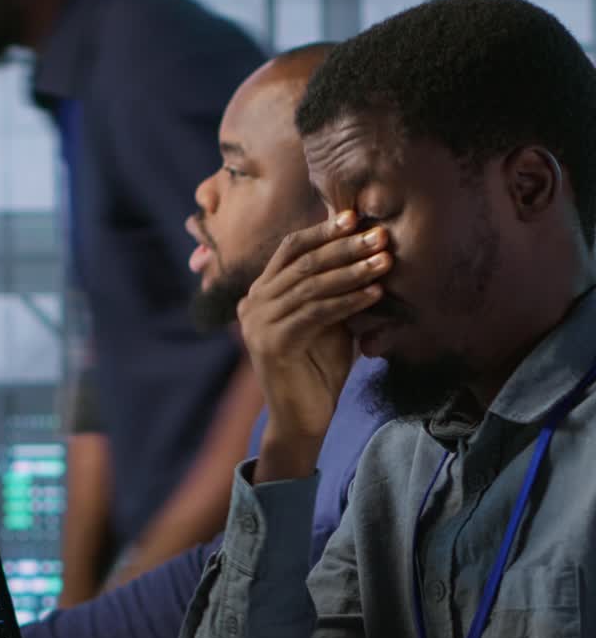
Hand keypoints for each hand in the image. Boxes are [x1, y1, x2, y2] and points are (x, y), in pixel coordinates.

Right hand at [236, 212, 390, 479]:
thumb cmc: (319, 370)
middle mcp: (252, 303)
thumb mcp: (329, 319)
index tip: (356, 218)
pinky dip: (347, 301)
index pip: (291, 248)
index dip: (323, 231)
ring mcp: (257, 323)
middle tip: (380, 236)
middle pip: (303, 262)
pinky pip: (315, 312)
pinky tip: (374, 293)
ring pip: (311, 285)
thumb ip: (334, 287)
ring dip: (352, 271)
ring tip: (385, 262)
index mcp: (260, 292)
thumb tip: (362, 244)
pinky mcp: (271, 343)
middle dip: (345, 247)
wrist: (303, 420)